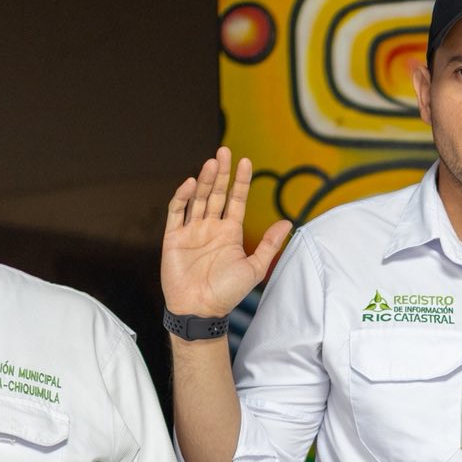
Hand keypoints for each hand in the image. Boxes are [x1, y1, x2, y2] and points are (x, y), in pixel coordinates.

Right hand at [161, 147, 291, 318]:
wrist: (200, 310)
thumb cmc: (227, 293)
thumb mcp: (255, 268)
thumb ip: (269, 244)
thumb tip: (288, 222)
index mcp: (230, 233)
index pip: (236, 200)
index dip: (240, 181)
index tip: (246, 162)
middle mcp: (210, 228)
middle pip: (217, 194)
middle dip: (221, 173)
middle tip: (225, 151)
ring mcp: (191, 231)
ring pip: (198, 198)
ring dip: (205, 180)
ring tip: (212, 162)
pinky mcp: (173, 237)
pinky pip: (176, 212)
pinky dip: (183, 197)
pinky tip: (192, 184)